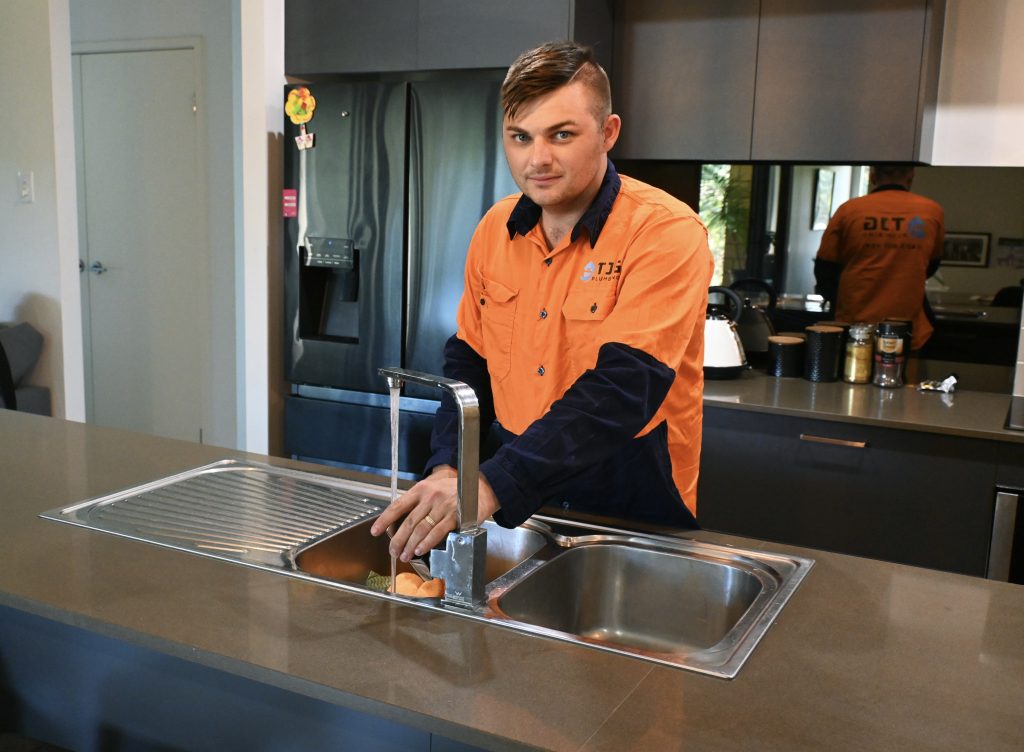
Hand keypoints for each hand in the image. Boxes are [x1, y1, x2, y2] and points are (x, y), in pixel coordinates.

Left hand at [369, 465, 499, 561]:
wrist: (480, 488)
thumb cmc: (454, 491)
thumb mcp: (433, 489)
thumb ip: (418, 503)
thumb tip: (399, 523)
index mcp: (421, 489)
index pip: (398, 505)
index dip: (385, 519)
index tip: (375, 531)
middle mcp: (430, 497)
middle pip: (408, 522)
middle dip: (398, 540)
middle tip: (393, 551)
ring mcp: (443, 506)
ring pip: (421, 529)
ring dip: (411, 545)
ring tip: (405, 555)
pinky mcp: (455, 516)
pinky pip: (437, 532)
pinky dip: (427, 543)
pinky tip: (420, 550)